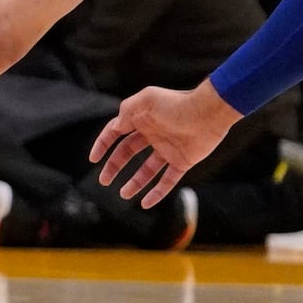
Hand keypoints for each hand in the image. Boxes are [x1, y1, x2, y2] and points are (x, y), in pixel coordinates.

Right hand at [89, 82, 240, 206]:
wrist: (209, 113)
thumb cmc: (178, 103)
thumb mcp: (146, 99)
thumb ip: (127, 111)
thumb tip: (116, 127)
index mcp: (142, 118)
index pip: (116, 132)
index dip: (103, 144)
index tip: (93, 159)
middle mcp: (153, 134)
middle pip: (128, 153)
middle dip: (114, 167)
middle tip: (104, 181)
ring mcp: (168, 149)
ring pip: (146, 170)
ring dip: (134, 182)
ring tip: (123, 195)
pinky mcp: (182, 162)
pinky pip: (167, 181)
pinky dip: (156, 193)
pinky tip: (145, 203)